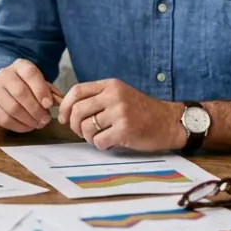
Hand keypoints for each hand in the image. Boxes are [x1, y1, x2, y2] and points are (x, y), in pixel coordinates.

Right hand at [0, 59, 61, 132]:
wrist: (2, 91)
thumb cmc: (26, 87)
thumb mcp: (38, 84)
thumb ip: (50, 92)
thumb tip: (60, 102)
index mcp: (19, 66)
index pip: (30, 73)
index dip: (41, 90)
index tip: (49, 104)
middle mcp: (4, 75)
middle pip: (20, 92)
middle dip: (36, 109)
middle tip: (46, 119)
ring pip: (12, 108)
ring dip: (29, 119)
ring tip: (38, 124)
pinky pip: (5, 119)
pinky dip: (19, 126)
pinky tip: (28, 127)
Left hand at [58, 79, 184, 151]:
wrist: (168, 122)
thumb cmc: (142, 111)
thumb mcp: (120, 95)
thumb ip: (98, 98)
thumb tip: (68, 110)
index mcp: (111, 85)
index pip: (77, 91)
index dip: (64, 106)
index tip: (62, 117)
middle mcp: (114, 96)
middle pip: (78, 111)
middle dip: (74, 126)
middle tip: (81, 132)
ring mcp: (120, 113)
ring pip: (86, 128)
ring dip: (88, 137)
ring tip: (99, 137)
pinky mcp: (125, 130)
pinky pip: (99, 141)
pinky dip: (101, 145)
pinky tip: (110, 142)